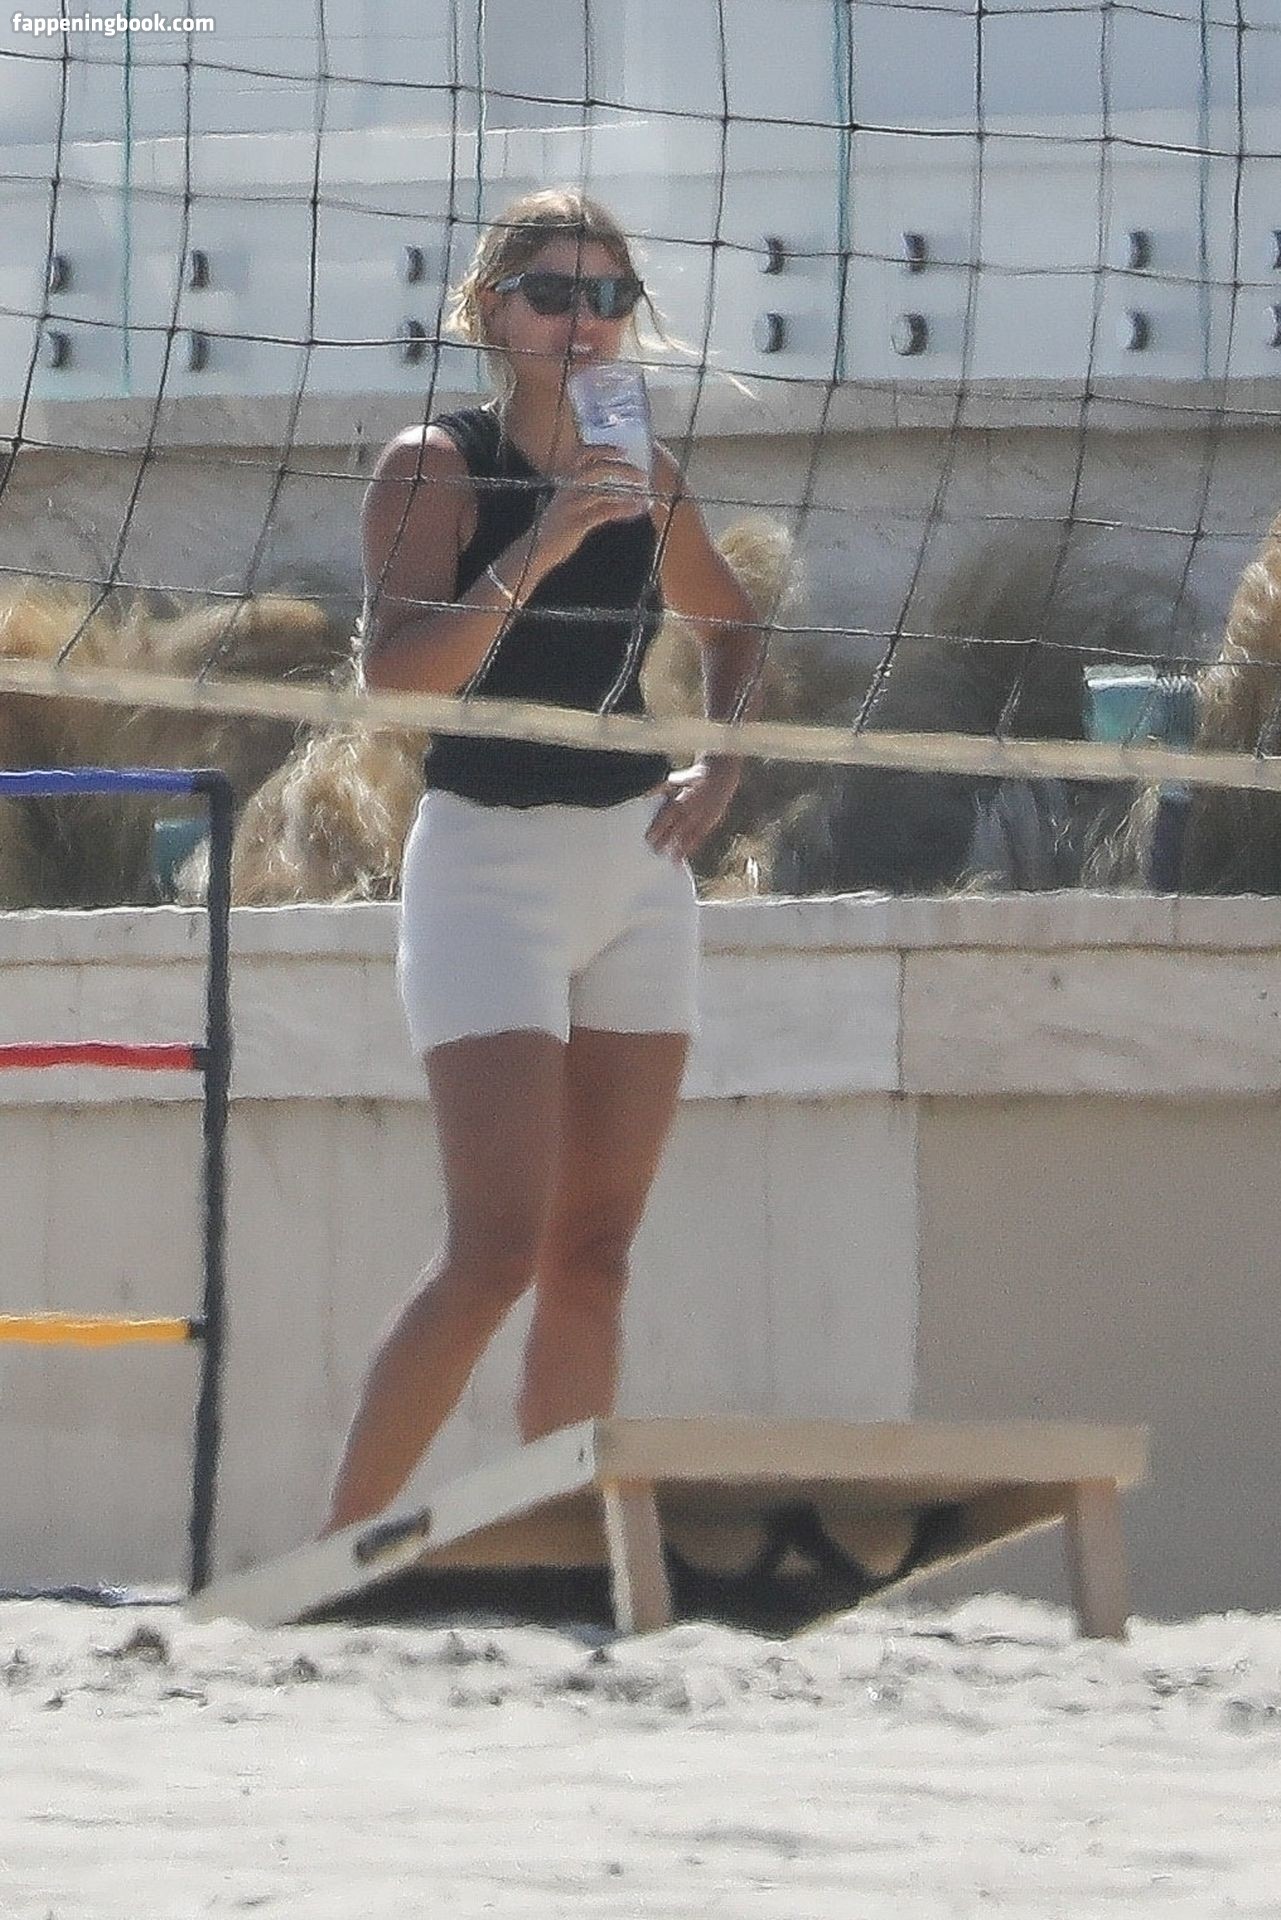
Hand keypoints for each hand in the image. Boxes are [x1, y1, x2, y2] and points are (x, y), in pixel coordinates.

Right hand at [529, 444, 651, 578]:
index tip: (623, 450)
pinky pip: (605, 512)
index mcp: (565, 482)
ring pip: (602, 490)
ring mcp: (572, 506)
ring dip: (626, 489)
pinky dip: (624, 509)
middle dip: (621, 468)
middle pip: (596, 469)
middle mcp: (567, 490)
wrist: (534, 551)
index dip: (603, 450)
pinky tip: (636, 509)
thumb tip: (610, 488)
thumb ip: (583, 493)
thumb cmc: (553, 528)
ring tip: (644, 492)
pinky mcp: (577, 523)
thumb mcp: (565, 504)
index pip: (582, 455)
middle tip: (641, 474)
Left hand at [645, 759, 739, 862]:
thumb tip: (645, 796)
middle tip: (656, 853)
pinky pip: (702, 836)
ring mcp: (703, 816)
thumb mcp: (674, 780)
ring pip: (690, 835)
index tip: (649, 839)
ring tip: (673, 861)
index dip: (657, 829)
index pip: (666, 817)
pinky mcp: (712, 821)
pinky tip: (687, 854)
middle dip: (667, 842)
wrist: (720, 773)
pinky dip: (694, 846)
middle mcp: (692, 809)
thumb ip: (660, 790)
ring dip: (681, 849)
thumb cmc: (693, 778)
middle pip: (676, 829)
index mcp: (681, 799)